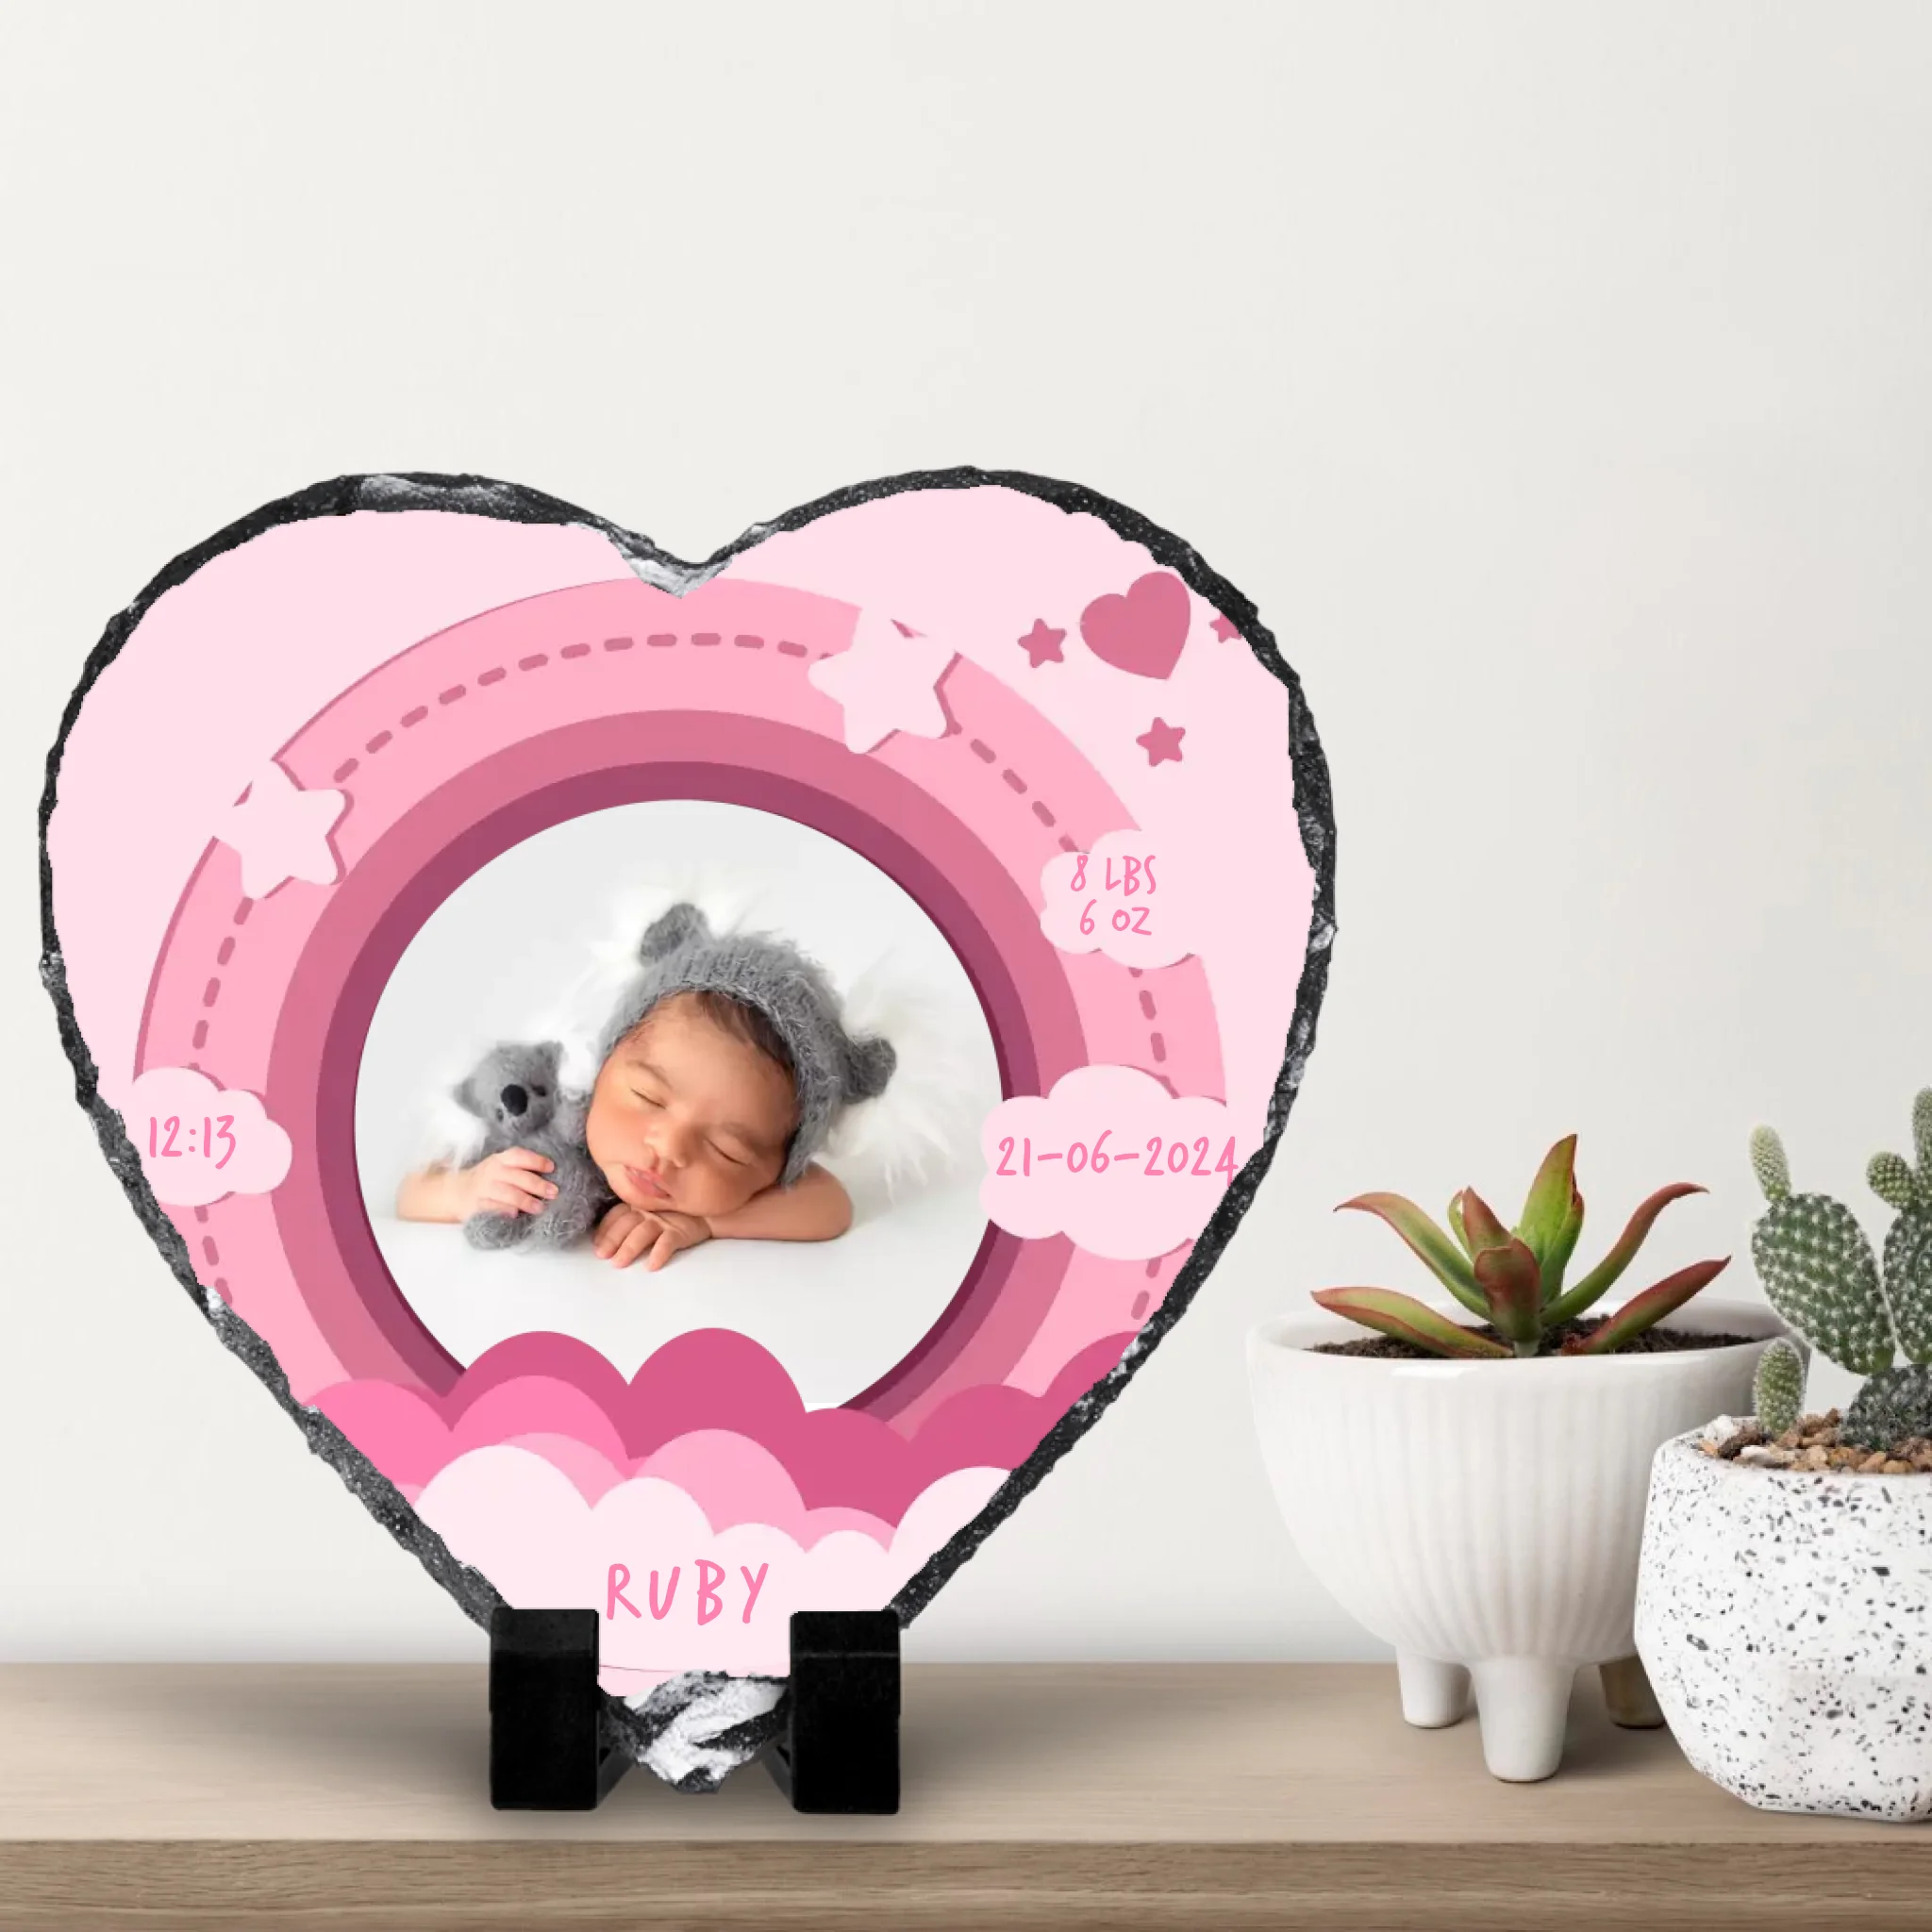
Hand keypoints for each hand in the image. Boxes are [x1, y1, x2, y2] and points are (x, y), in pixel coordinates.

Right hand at [460, 1148, 557, 1218]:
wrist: (456, 1191)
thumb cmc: (489, 1180)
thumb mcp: (502, 1168)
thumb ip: (521, 1170)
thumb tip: (551, 1176)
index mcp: (500, 1160)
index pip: (519, 1156)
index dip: (536, 1161)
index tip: (552, 1168)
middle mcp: (492, 1172)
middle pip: (517, 1177)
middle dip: (537, 1185)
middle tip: (553, 1193)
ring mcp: (483, 1189)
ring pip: (507, 1194)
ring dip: (525, 1201)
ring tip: (540, 1208)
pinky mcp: (476, 1205)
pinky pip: (493, 1208)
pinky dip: (505, 1211)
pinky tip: (515, 1215)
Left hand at [594, 1201, 712, 1270]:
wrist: (706, 1214)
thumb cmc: (671, 1216)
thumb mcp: (649, 1215)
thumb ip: (630, 1222)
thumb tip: (603, 1244)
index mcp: (637, 1205)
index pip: (616, 1215)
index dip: (605, 1230)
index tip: (596, 1246)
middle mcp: (648, 1211)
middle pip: (627, 1223)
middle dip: (613, 1240)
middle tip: (603, 1256)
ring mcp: (665, 1220)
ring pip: (643, 1232)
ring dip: (630, 1247)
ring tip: (619, 1263)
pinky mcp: (681, 1231)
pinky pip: (668, 1242)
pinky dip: (659, 1253)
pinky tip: (651, 1265)